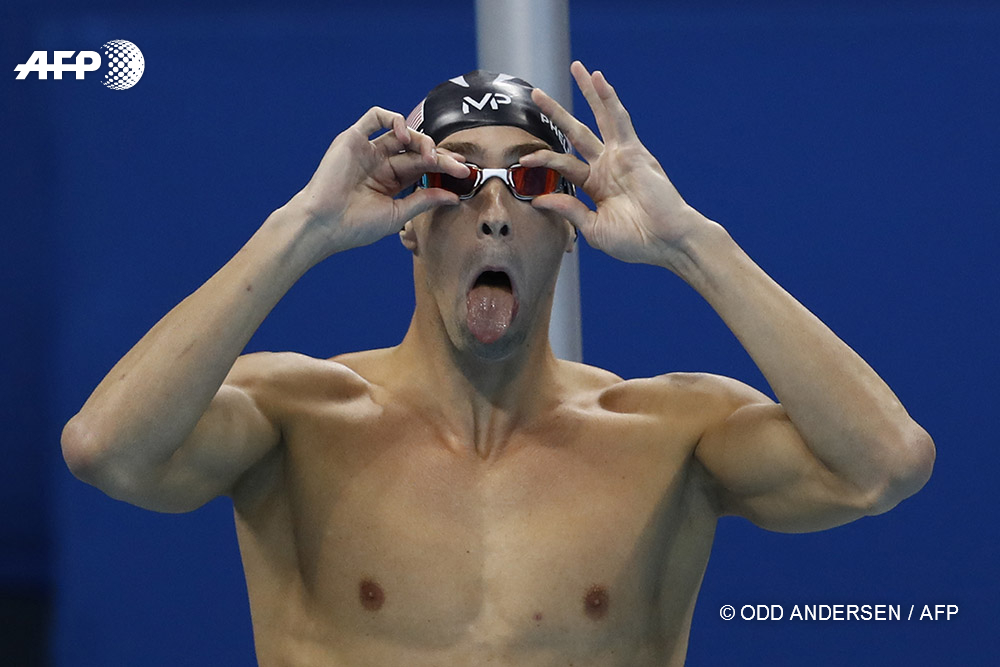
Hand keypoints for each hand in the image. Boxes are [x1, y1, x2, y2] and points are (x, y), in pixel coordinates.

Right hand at [289, 106, 469, 254]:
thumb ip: (424, 200)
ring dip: (421, 140)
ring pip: (402, 133)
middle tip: (457, 165)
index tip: (464, 171)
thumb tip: (453, 196)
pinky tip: (405, 134)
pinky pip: (375, 117)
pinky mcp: (353, 139)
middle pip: (417, 150)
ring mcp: (367, 150)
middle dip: (439, 155)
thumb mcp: (398, 213)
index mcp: (391, 181)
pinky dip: (394, 120)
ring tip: (430, 156)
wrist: (324, 224)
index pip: (423, 167)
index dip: (444, 166)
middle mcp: (380, 163)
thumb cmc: (355, 226)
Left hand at [521, 62, 716, 269]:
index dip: (542, 160)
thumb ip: (569, 210)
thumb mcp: (594, 229)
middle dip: (557, 113)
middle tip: (537, 93)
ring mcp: (620, 156)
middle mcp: (607, 166)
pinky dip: (609, 98)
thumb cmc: (636, 242)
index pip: (564, 165)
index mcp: (596, 186)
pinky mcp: (634, 151)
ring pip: (600, 117)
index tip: (522, 161)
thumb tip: (539, 199)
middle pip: (576, 133)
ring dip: (588, 92)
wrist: (666, 241)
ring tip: (576, 68)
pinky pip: (619, 119)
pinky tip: (598, 79)